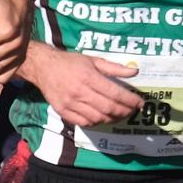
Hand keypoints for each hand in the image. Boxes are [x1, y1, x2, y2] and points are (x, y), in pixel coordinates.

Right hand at [28, 45, 144, 125]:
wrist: (42, 67)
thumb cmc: (70, 62)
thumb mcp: (93, 60)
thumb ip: (114, 67)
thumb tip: (135, 72)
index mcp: (89, 77)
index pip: (115, 93)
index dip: (130, 100)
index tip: (140, 103)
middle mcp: (80, 92)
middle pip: (108, 108)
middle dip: (124, 111)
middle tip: (132, 111)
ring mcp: (70, 103)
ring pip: (98, 118)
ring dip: (112, 118)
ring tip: (119, 115)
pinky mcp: (63, 111)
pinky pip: (84, 122)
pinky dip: (96, 122)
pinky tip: (102, 117)